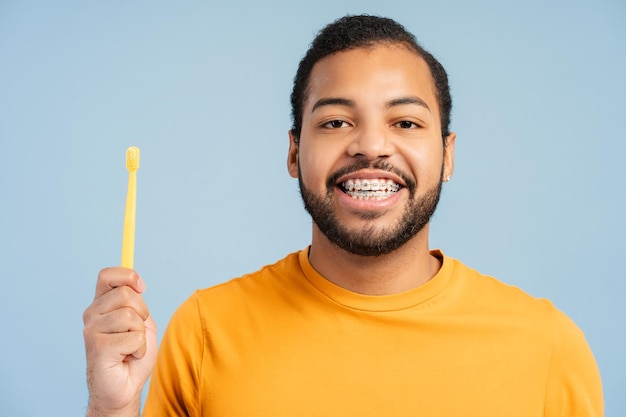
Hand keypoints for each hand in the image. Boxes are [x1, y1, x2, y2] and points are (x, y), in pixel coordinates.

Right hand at [83, 268, 156, 416]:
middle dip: (142, 312)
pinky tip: (128, 357)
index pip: (107, 275)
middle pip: (126, 294)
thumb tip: (136, 283)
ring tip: (131, 347)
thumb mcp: (140, 320)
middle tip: (136, 331)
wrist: (126, 386)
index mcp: (101, 304)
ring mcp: (92, 330)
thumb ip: (136, 301)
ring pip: (130, 317)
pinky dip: (139, 349)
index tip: (141, 287)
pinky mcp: (98, 348)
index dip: (128, 276)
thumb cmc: (133, 353)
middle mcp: (92, 314)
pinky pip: (133, 338)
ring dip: (141, 335)